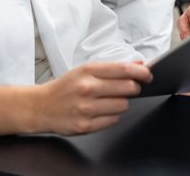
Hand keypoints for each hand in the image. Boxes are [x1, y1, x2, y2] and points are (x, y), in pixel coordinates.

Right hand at [34, 61, 151, 134]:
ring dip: (121, 103)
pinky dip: (111, 116)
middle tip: (130, 88)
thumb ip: (113, 68)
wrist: (40, 107)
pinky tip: (100, 111)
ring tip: (108, 101)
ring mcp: (86, 108)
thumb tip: (140, 63)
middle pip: (128, 88)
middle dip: (134, 88)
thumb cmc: (65, 87)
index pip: (124, 69)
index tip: (149, 74)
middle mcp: (87, 89)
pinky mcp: (85, 126)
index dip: (141, 72)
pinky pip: (113, 120)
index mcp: (87, 71)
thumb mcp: (85, 71)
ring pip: (123, 106)